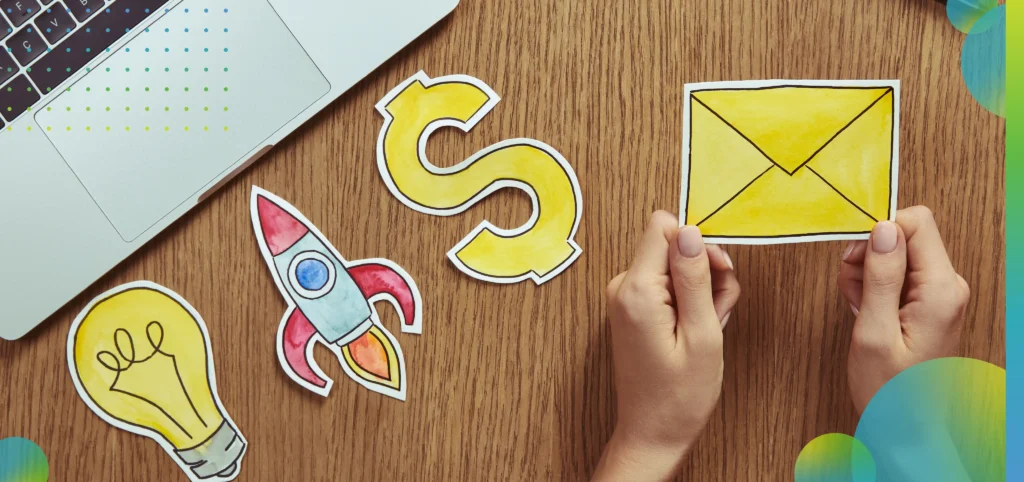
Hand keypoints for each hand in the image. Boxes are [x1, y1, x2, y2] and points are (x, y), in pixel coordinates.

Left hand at [593, 211, 739, 480]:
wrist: (652, 433)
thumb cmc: (679, 395)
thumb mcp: (702, 334)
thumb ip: (695, 278)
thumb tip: (690, 231)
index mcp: (637, 289)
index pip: (663, 226)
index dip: (698, 243)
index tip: (716, 275)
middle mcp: (623, 286)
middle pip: (673, 246)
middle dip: (705, 272)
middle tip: (717, 313)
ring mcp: (625, 297)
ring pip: (675, 267)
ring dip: (702, 292)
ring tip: (708, 329)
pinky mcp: (632, 307)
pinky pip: (668, 286)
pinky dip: (690, 304)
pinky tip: (698, 331)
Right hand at [839, 206, 968, 412]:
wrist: (906, 428)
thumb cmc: (890, 391)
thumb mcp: (874, 332)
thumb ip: (880, 277)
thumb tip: (882, 228)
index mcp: (941, 289)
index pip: (915, 222)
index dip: (877, 230)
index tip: (852, 256)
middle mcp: (948, 286)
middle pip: (903, 236)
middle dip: (867, 254)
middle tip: (852, 289)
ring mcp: (939, 294)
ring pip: (895, 253)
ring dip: (866, 272)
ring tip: (858, 306)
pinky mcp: (927, 302)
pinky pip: (896, 274)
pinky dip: (872, 285)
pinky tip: (865, 310)